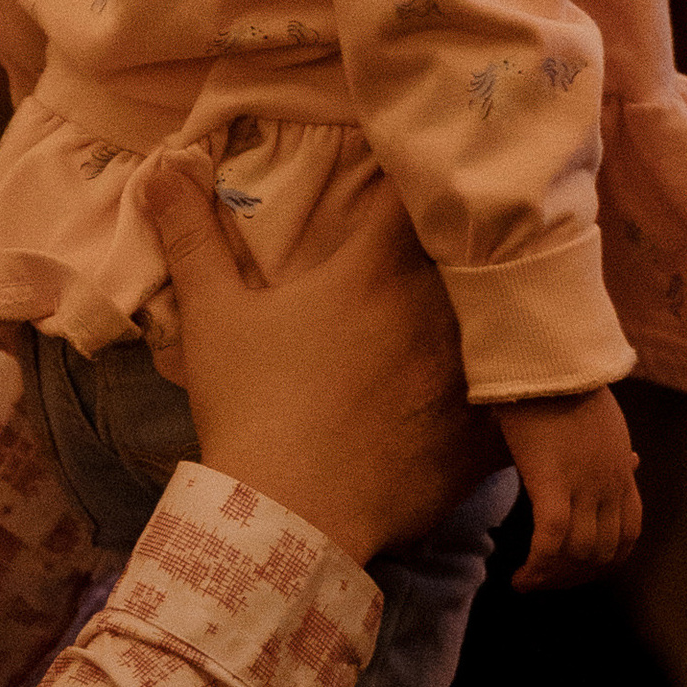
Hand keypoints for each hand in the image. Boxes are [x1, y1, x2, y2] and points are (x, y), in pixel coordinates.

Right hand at [142, 159, 497, 561]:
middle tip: (463, 234)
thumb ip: (190, 236)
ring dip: (503, 312)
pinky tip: (513, 394)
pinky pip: (527, 405)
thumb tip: (159, 167)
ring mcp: (471, 375)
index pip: (416, 192)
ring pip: (513, 323)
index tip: (417, 168)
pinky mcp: (487, 436)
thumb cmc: (249, 409)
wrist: (286, 519)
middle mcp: (438, 310)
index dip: (419, 173)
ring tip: (501, 307)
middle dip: (470, 239)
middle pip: (479, 250)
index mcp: (375, 270)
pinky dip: (520, 396)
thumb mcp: (212, 317)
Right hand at [500, 384, 639, 587]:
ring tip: (528, 581)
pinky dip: (538, 565)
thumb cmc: (563, 382)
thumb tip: (633, 464)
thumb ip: (614, 450)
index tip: (578, 568)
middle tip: (545, 580)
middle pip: (604, 550)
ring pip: (579, 551)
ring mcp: (584, 483)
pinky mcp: (551, 480)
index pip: (629, 534)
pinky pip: (551, 538)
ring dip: (554, 575)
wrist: (546, 357)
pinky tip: (520, 577)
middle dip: (576, 575)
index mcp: (620, 469)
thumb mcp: (606, 420)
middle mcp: (609, 482)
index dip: (606, 560)